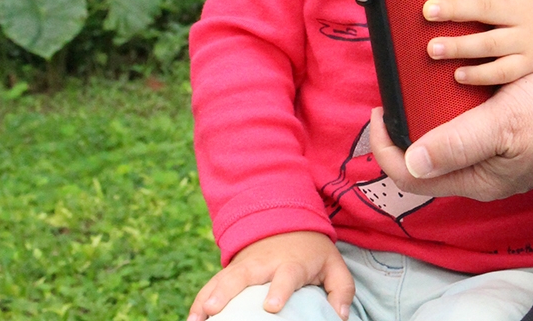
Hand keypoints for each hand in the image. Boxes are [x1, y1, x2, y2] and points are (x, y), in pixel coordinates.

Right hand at [187, 231, 353, 320]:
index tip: (272, 306)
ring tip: (196, 318)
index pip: (286, 275)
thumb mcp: (334, 264)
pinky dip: (200, 300)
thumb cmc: (312, 253)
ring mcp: (245, 266)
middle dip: (228, 290)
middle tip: (215, 308)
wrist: (289, 222)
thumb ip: (341, 290)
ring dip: (208, 296)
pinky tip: (191, 320)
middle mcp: (265, 263)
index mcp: (292, 262)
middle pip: (244, 275)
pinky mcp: (232, 271)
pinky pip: (213, 285)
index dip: (279, 289)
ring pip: (223, 279)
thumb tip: (340, 317)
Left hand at [370, 67, 532, 200]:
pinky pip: (466, 133)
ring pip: (445, 147)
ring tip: (415, 88)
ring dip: (424, 122)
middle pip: (424, 163)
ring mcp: (497, 160)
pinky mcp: (510, 142)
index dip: (385, 147)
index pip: (410, 176)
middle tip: (393, 96)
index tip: (380, 109)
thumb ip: (456, 141)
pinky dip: (449, 115)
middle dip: (401, 133)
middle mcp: (483, 175)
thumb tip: (410, 161)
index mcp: (477, 179)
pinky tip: (451, 87)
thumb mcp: (503, 123)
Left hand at [424, 0, 532, 84]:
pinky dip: (479, 74)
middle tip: (428, 11)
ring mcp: (527, 41)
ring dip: (460, 46)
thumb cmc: (522, 10)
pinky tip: (457, 74)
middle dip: (456, 10)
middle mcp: (524, 14)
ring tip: (432, 48)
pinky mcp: (528, 66)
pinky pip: (502, 72)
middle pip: (488, 10)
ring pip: (491, 43)